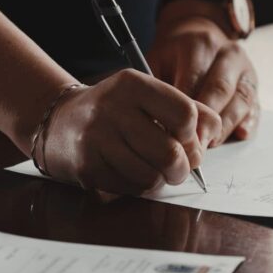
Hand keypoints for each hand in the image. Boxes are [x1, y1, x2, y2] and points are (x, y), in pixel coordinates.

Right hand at [41, 70, 221, 195]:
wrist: (59, 121)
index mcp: (133, 84)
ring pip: (152, 176)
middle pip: (171, 153)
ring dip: (160, 180)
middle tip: (178, 167)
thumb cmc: (114, 110)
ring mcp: (97, 138)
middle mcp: (113, 108)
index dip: (193, 134)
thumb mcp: (147, 96)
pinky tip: (130, 172)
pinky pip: (131, 188)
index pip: (185, 114)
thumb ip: (186, 108)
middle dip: (182, 168)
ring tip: (153, 169)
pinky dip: (139, 187)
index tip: (185, 138)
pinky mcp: (88, 166)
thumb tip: (214, 133)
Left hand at [148, 7, 259, 143]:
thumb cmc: (173, 55)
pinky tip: (239, 134)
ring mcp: (245, 69)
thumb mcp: (157, 60)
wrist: (198, 34)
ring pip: (241, 100)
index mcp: (200, 44)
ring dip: (226, 126)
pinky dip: (248, 122)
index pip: (194, 80)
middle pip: (220, 90)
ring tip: (209, 145)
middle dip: (206, 121)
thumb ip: (158, 88)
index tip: (173, 133)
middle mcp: (228, 54)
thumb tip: (158, 124)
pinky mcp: (254, 85)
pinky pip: (256, 106)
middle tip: (193, 146)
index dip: (184, 110)